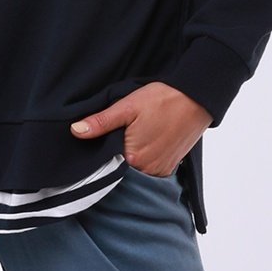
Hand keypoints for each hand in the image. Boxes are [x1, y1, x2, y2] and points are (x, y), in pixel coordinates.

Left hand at [70, 81, 211, 175]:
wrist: (196, 98)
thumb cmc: (161, 99)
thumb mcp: (127, 106)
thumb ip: (101, 122)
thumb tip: (75, 131)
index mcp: (133, 158)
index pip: (107, 160)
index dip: (103, 147)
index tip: (104, 135)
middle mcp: (148, 171)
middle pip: (122, 165)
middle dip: (118, 151)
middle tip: (125, 129)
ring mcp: (161, 171)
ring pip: (136, 167)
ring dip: (133, 154)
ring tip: (138, 133)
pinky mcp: (171, 168)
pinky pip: (150, 168)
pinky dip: (147, 156)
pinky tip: (148, 139)